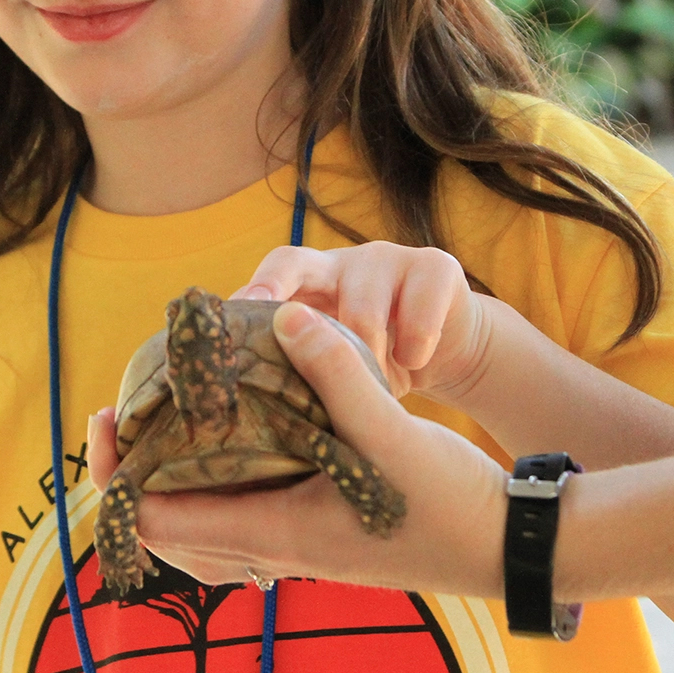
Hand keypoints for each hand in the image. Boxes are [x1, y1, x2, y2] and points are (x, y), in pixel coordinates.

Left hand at [86, 301, 507, 598]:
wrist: (510, 547)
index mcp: (278, 532)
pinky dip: (218, 472)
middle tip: (119, 412)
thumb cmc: (451, 503)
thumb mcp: (392, 433)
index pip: (162, 521)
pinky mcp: (321, 527)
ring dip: (176, 470)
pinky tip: (230, 427)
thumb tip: (280, 315)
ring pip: (206, 516)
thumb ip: (336, 374)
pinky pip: (242, 506)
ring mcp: (299, 541)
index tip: (105, 419)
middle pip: (171, 523)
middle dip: (136, 469)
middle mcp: (278, 546)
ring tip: (163, 415)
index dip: (120, 474)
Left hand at [233, 242, 485, 399]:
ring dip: (364, 349)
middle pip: (292, 260)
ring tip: (372, 388)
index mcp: (306, 289)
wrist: (453, 355)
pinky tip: (415, 362)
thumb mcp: (338, 380)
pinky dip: (416, 338)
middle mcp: (338, 266)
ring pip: (362, 299)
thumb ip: (300, 379)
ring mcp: (387, 260)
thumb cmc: (380, 373)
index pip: (263, 282)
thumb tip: (241, 412)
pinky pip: (420, 301)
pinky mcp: (435, 268)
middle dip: (274, 291)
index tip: (220, 330)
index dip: (244, 300)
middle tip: (271, 331)